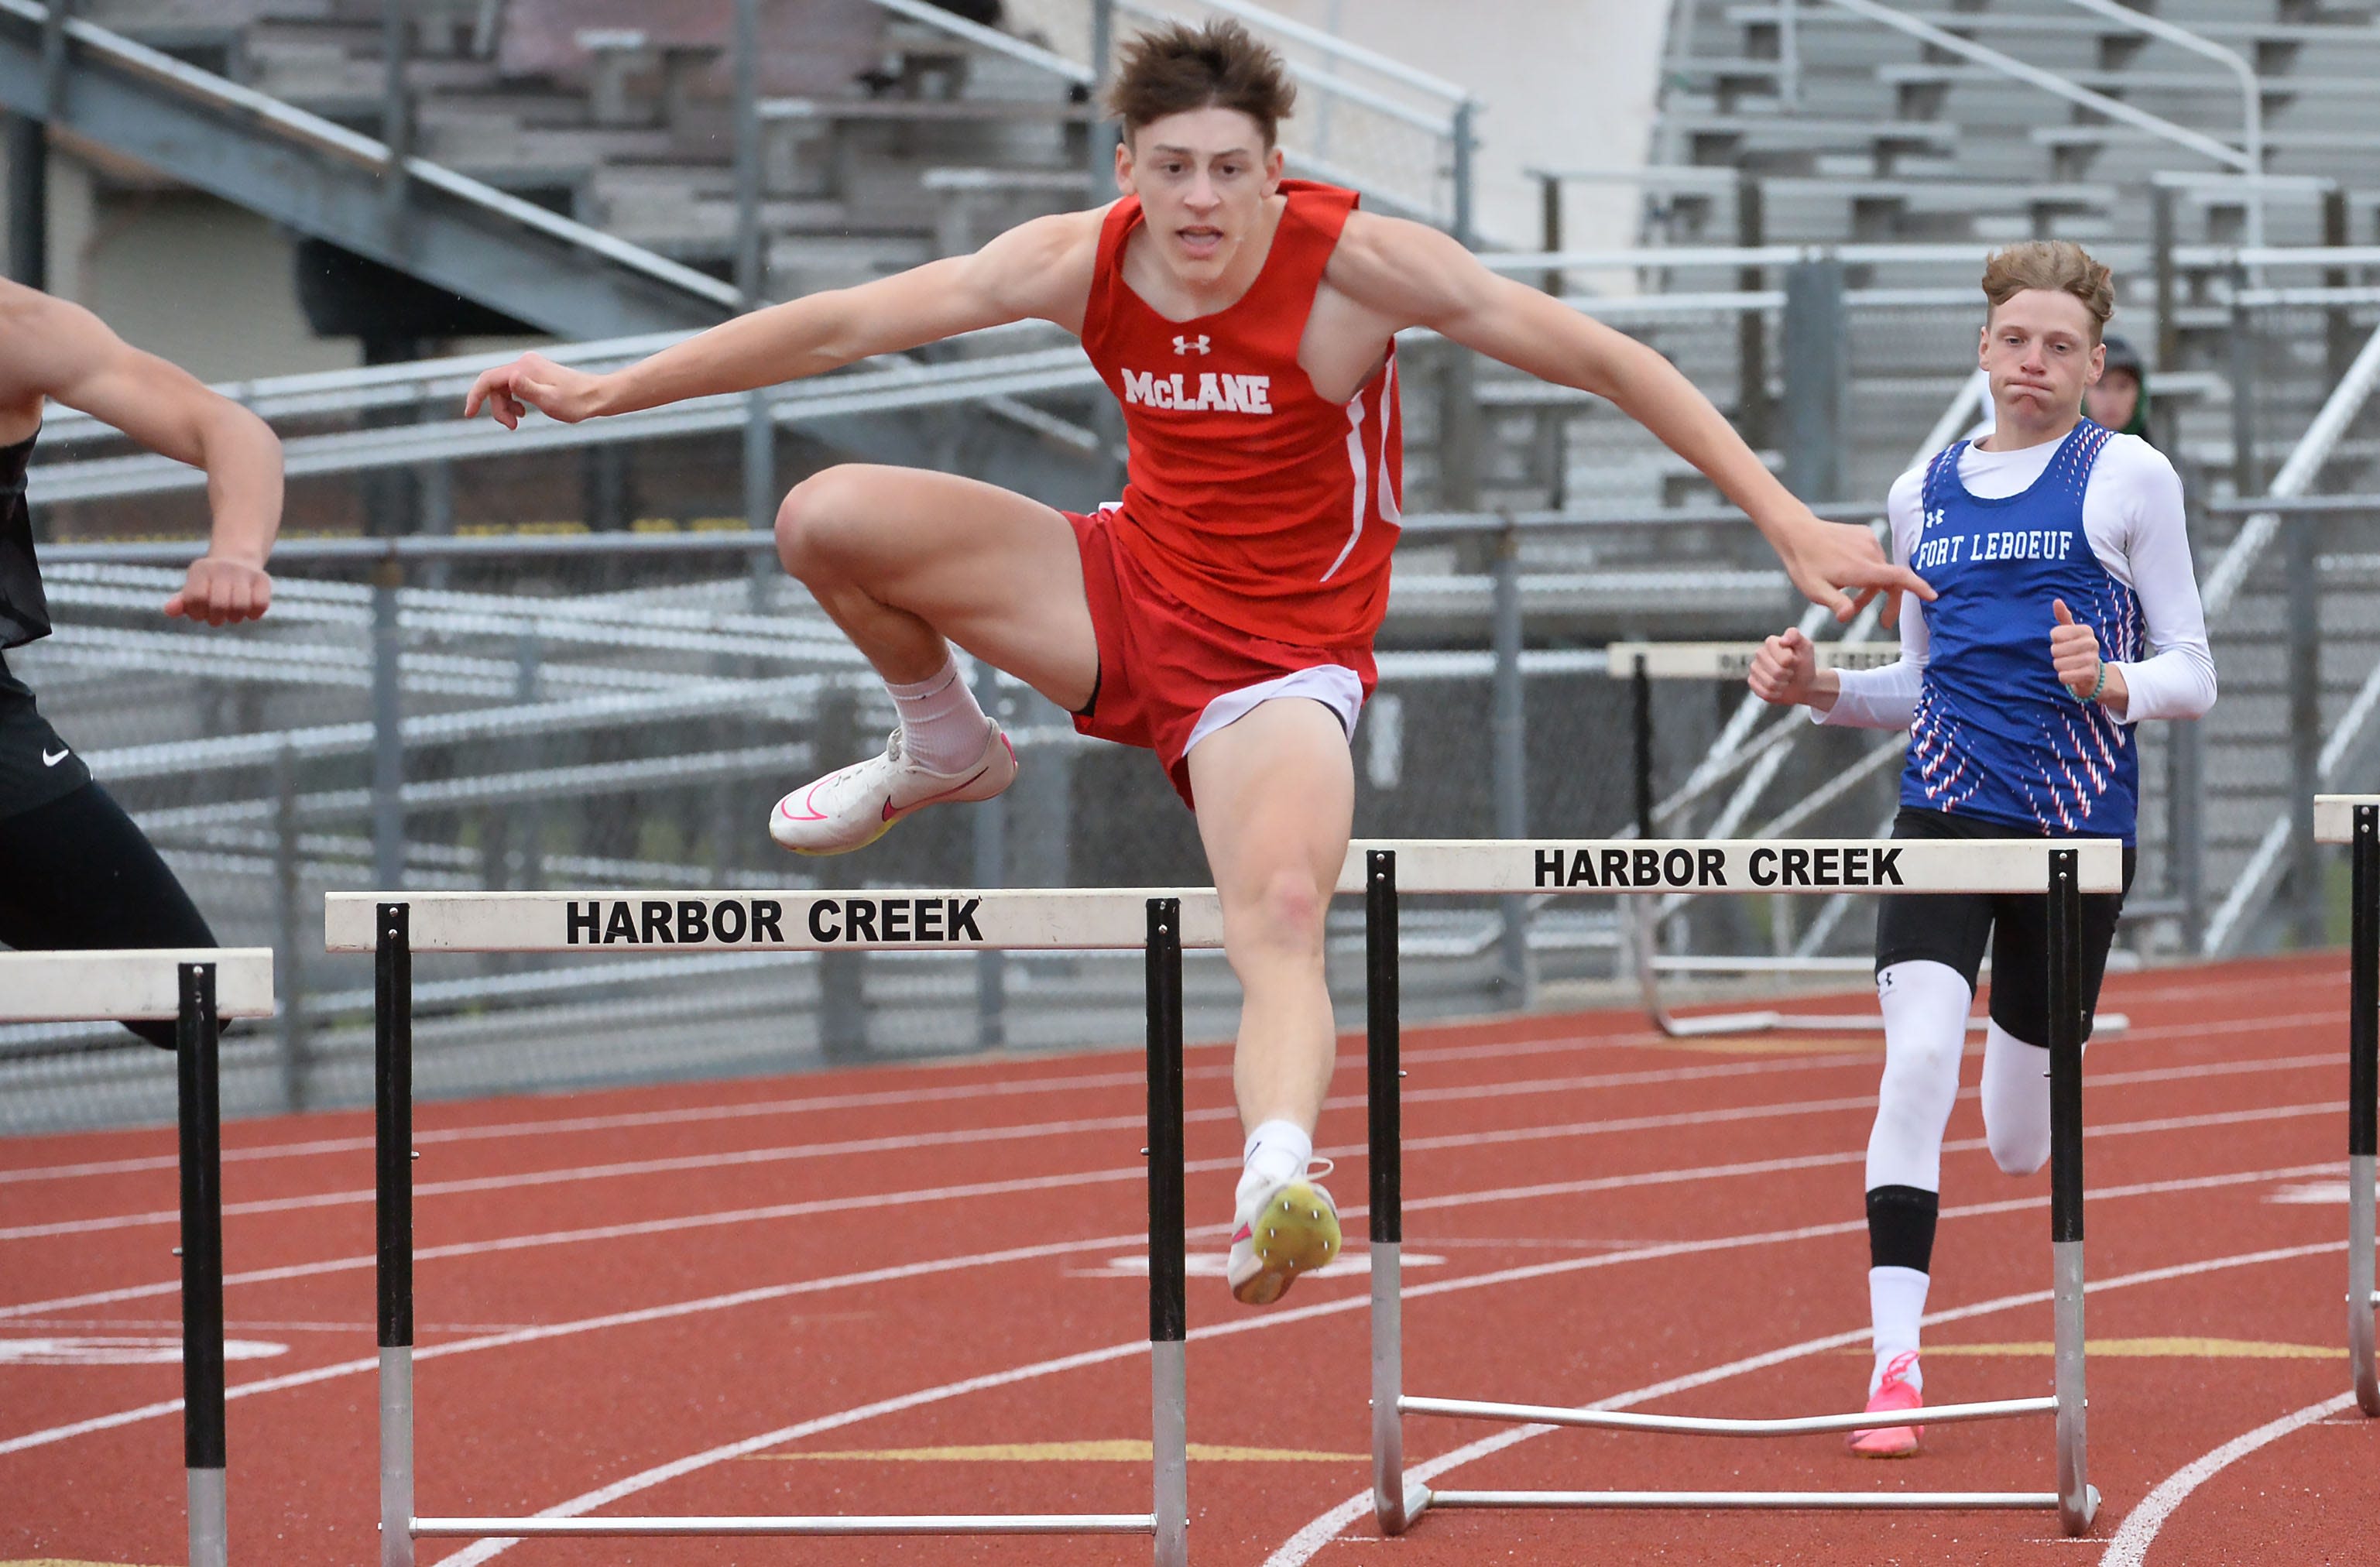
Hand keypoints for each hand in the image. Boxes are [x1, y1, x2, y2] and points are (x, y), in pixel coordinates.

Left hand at [165, 555, 271, 625]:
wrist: (237, 560)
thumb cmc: (209, 584)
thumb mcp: (193, 589)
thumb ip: (181, 602)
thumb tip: (168, 611)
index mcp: (201, 569)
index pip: (196, 599)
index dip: (196, 613)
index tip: (199, 613)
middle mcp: (222, 567)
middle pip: (220, 605)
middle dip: (216, 618)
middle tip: (216, 618)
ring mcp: (244, 572)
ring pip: (241, 607)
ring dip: (235, 618)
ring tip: (231, 614)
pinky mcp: (263, 579)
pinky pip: (260, 605)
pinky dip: (253, 614)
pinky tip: (248, 612)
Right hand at [463, 352, 605, 428]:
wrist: (598, 396)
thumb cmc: (577, 402)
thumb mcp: (550, 401)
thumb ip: (528, 390)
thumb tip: (510, 377)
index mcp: (524, 368)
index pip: (488, 379)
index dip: (475, 396)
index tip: (469, 415)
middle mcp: (525, 363)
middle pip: (495, 386)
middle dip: (498, 408)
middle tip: (512, 427)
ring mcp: (530, 367)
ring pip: (504, 388)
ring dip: (505, 407)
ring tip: (518, 422)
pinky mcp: (536, 373)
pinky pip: (514, 387)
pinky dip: (514, 401)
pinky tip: (523, 412)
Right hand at [1748, 626, 1822, 707]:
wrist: (1802, 683)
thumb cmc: (1804, 663)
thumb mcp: (1805, 647)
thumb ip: (1795, 636)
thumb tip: (1782, 640)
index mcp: (1771, 642)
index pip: (1784, 659)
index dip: (1792, 663)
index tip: (1795, 660)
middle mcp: (1760, 653)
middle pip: (1776, 672)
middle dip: (1788, 675)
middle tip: (1790, 672)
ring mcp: (1754, 668)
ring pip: (1770, 684)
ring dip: (1782, 686)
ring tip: (1784, 680)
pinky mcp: (1752, 682)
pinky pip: (1764, 692)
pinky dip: (1775, 694)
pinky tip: (1778, 689)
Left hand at [1772, 514, 1933, 626]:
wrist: (1797, 532)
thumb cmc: (1804, 564)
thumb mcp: (1815, 591)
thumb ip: (1835, 603)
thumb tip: (1847, 616)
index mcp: (1862, 568)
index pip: (1898, 577)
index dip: (1918, 587)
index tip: (1933, 595)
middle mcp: (1870, 552)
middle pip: (1891, 580)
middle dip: (1889, 602)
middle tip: (1884, 622)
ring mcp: (1869, 540)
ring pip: (1881, 570)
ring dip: (1872, 588)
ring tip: (1850, 603)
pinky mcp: (1865, 534)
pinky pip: (1873, 558)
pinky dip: (1867, 572)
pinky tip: (1847, 579)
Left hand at [2050, 598, 2100, 698]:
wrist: (2092, 674)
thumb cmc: (2077, 650)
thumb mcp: (2071, 632)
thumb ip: (2063, 617)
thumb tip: (2057, 601)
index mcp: (2086, 630)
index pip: (2055, 634)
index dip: (2055, 641)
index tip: (2065, 643)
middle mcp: (2092, 643)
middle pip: (2055, 649)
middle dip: (2057, 655)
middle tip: (2067, 656)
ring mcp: (2092, 659)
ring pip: (2058, 664)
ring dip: (2060, 667)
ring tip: (2070, 665)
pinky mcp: (2090, 674)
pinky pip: (2064, 676)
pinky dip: (2063, 677)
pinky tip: (2071, 675)